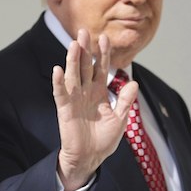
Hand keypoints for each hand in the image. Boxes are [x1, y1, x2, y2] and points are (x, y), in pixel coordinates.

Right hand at [52, 29, 137, 190]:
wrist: (90, 158)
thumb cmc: (104, 140)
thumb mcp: (120, 120)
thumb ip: (125, 101)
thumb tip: (133, 82)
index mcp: (99, 93)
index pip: (101, 69)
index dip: (103, 54)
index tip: (105, 37)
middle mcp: (86, 92)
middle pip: (84, 67)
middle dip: (85, 50)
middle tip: (83, 31)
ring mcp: (74, 100)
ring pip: (73, 75)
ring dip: (72, 60)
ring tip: (73, 44)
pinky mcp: (65, 110)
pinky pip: (61, 94)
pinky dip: (58, 83)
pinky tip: (57, 70)